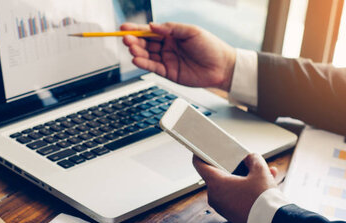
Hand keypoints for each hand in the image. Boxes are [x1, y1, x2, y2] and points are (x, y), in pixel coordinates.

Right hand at [120, 22, 236, 90]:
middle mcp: (167, 47)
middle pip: (145, 44)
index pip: (150, 31)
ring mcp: (167, 60)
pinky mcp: (168, 73)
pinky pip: (153, 67)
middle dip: (134, 41)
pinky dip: (144, 64)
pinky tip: (136, 60)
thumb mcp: (191, 31)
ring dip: (137, 52)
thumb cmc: (210, 46)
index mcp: (171, 35)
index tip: (124, 28)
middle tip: (126, 39)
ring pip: (147, 56)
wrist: (222, 66)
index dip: (136, 29)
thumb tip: (152, 26)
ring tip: (131, 49)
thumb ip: (171, 29)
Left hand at [193, 154, 277, 222]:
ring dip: (244, 178)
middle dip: (235, 167)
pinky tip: (262, 185)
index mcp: (216, 184)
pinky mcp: (230, 215)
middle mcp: (215, 196)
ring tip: (263, 173)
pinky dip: (245, 189)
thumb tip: (250, 159)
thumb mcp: (261, 172)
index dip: (200, 154)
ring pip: (230, 186)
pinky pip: (235, 196)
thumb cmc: (263, 202)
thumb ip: (253, 159)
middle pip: (220, 175)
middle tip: (245, 161)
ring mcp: (222, 207)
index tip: (202, 149)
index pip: (200, 165)